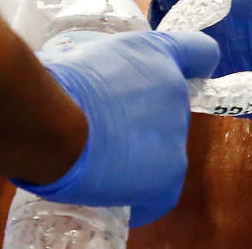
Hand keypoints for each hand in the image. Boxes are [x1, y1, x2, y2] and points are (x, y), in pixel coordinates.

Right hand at [12, 30, 218, 225]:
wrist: (52, 123)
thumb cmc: (53, 85)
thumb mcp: (80, 59)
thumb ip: (100, 71)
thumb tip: (85, 90)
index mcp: (156, 52)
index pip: (199, 52)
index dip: (195, 64)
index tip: (192, 72)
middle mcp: (175, 89)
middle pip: (169, 108)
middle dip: (141, 118)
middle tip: (103, 128)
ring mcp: (176, 131)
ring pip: (160, 149)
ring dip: (136, 155)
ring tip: (98, 162)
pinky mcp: (169, 173)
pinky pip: (158, 193)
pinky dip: (138, 199)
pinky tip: (115, 200)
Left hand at [176, 0, 251, 84]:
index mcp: (218, 15)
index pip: (168, 1)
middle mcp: (216, 51)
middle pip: (181, 32)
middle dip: (188, 14)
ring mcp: (232, 81)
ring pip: (201, 57)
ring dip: (208, 40)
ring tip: (236, 26)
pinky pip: (225, 82)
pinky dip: (229, 65)